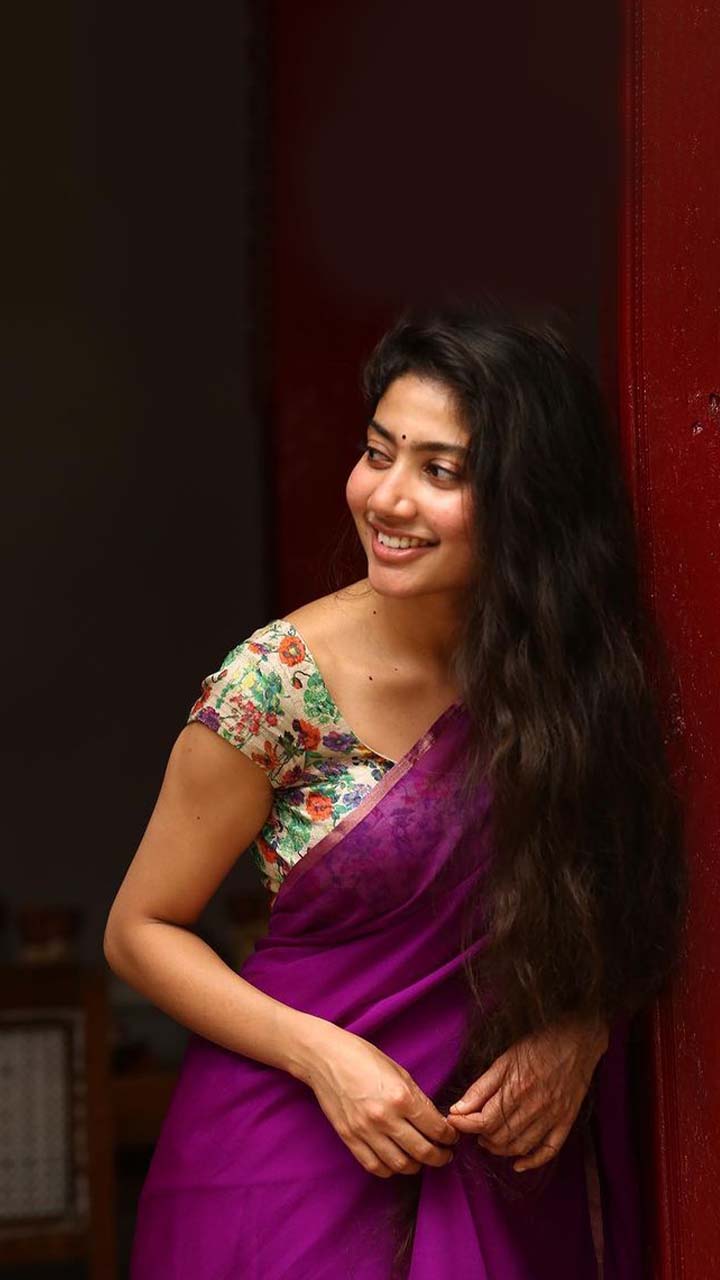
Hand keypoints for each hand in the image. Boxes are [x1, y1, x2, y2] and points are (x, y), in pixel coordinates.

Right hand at [301, 1022, 458, 1178]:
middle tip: (445, 1154)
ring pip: (401, 1165)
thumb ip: (417, 1098)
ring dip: (417, 1166)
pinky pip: (375, 1166)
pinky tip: (397, 1161)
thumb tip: (434, 1121)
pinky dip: (390, 1169)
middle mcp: (385, 1118)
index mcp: (401, 1097)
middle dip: (440, 1156)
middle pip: (422, 1152)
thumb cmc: (363, 1057)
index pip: (435, 1128)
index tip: (452, 1137)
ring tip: (422, 1159)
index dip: (449, 1136)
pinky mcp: (349, 1139)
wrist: (325, 1057)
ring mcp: (365, 1131)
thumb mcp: (399, 1071)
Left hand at [445, 1016, 608, 1171]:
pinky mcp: (566, 1121)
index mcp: (516, 1089)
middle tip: (473, 1128)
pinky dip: (532, 1162)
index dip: (465, 1125)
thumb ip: (481, 1087)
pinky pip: (549, 1151)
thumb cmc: (539, 1045)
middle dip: (481, 1136)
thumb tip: (458, 1109)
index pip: (484, 1121)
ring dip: (500, 1149)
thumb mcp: (504, 1059)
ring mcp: (553, 1117)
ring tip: (489, 1140)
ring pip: (520, 1147)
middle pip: (500, 1137)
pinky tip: (518, 1164)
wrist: (578, 1039)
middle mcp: (535, 1107)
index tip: (454, 1122)